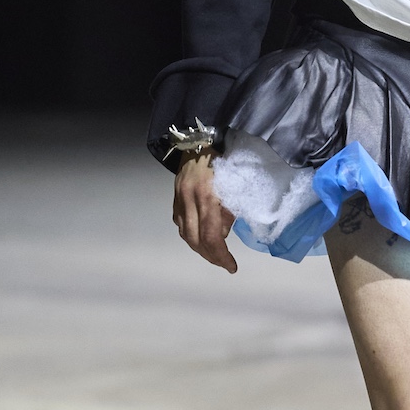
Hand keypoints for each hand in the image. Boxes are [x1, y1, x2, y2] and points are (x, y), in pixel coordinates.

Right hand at [172, 153, 237, 274]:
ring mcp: (179, 201)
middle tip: (224, 263)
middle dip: (211, 256)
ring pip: (185, 235)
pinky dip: (191, 236)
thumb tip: (222, 235)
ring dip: (200, 249)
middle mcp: (190, 201)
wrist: (197, 143)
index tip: (231, 267)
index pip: (212, 236)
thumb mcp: (235, 185)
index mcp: (207, 196)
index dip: (221, 255)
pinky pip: (181, 225)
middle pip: (196, 240)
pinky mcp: (174, 201)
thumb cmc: (223, 162)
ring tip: (214, 255)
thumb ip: (229, 212)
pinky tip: (201, 238)